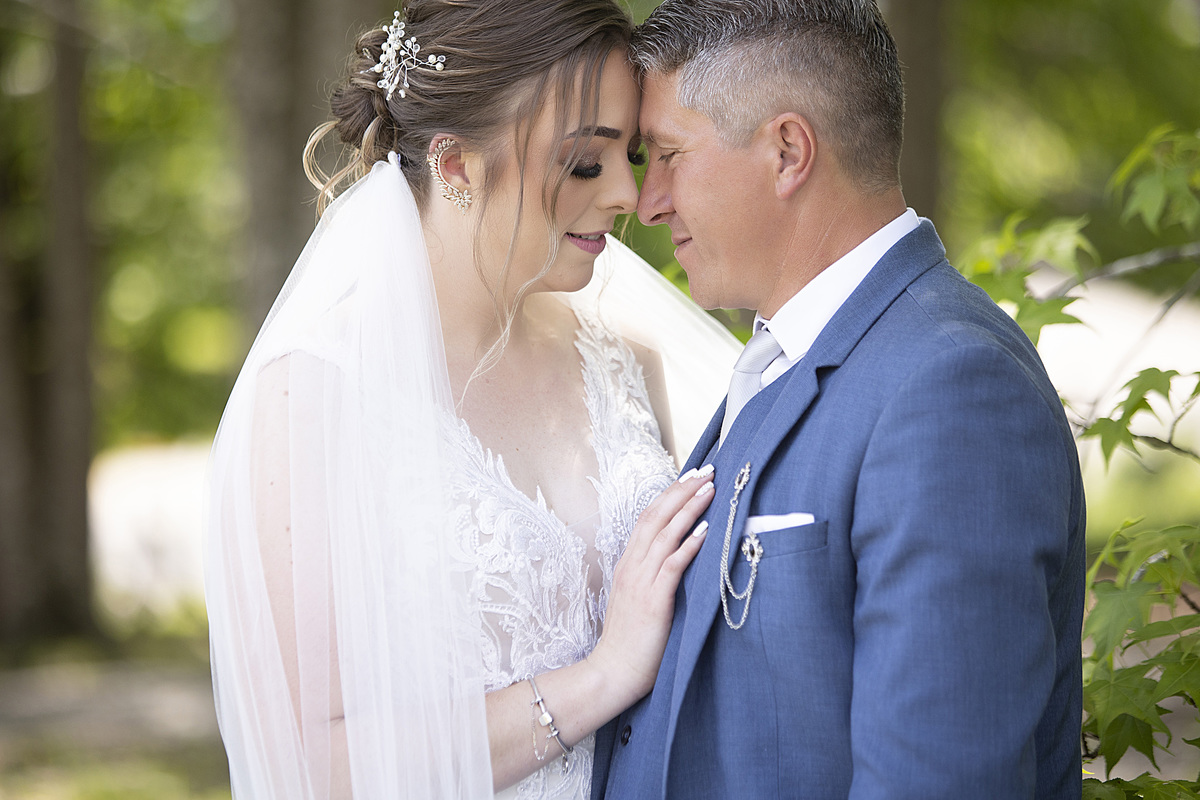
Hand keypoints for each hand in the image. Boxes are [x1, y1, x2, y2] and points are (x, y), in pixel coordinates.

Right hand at [587, 466, 714, 706]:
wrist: (612, 672)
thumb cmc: (631, 641)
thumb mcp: (639, 599)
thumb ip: (653, 576)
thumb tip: (679, 556)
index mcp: (628, 563)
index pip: (649, 517)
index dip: (670, 493)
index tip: (691, 476)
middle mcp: (632, 565)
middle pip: (657, 515)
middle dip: (682, 490)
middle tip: (706, 470)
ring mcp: (640, 581)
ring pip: (665, 533)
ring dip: (689, 509)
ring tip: (711, 489)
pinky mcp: (653, 600)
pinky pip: (672, 565)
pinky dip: (689, 545)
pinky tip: (706, 530)